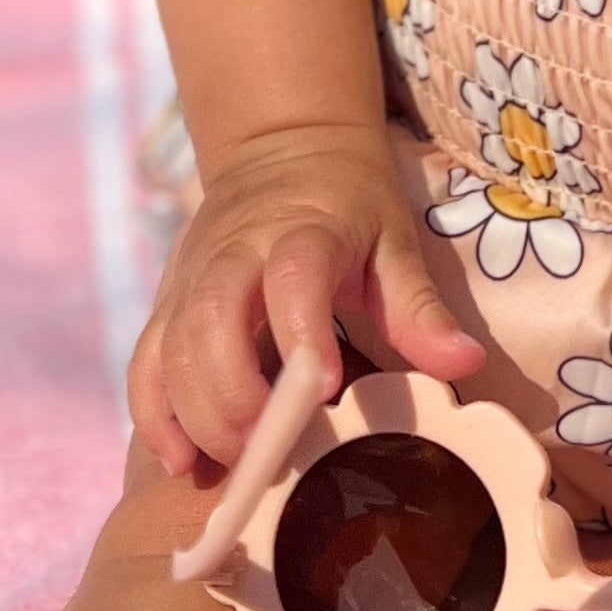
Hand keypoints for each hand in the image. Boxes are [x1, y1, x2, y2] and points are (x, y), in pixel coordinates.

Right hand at [128, 120, 480, 472]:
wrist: (282, 144)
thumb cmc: (349, 203)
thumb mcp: (394, 240)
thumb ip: (420, 306)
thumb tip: (465, 362)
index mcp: (302, 229)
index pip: (294, 276)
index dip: (302, 332)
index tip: (322, 390)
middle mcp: (235, 251)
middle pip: (212, 318)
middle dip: (233, 394)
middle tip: (270, 450)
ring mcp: (191, 277)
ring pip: (170, 345)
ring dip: (194, 414)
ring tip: (235, 465)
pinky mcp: (168, 301)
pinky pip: (146, 362)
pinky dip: (154, 415)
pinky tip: (181, 462)